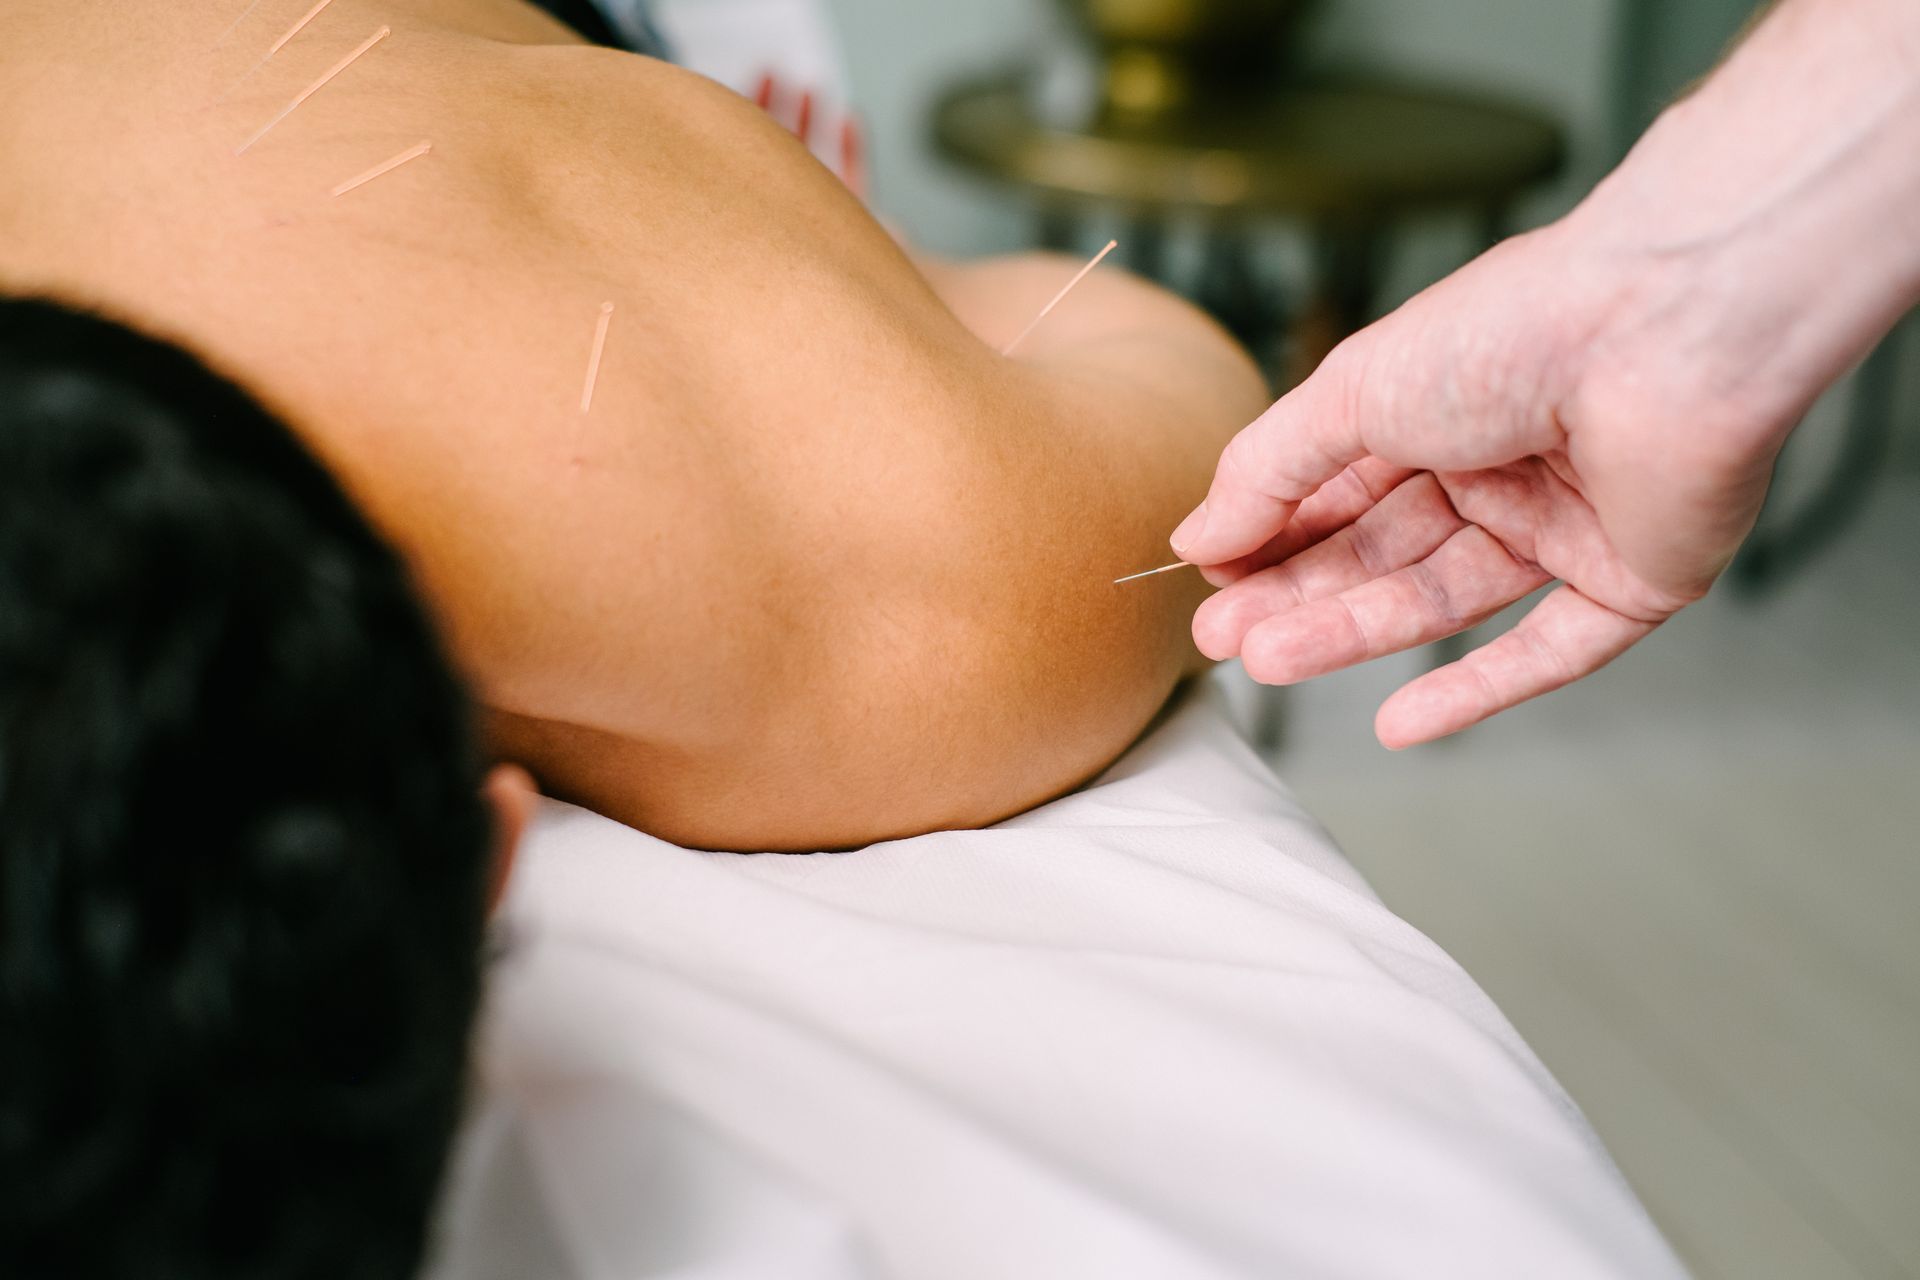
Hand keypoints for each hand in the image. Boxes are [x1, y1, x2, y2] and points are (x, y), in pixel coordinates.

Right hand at [1172, 221, 1795, 747]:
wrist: (1665, 329)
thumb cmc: (1515, 329)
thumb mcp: (1351, 391)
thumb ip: (1269, 471)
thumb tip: (1198, 537)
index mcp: (1440, 402)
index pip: (1338, 488)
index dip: (1272, 536)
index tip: (1208, 580)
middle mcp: (1503, 463)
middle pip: (1381, 551)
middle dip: (1298, 596)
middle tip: (1222, 639)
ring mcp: (1566, 523)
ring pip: (1444, 599)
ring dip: (1353, 635)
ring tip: (1267, 661)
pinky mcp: (1633, 579)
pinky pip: (1550, 651)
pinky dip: (1476, 692)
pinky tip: (1397, 727)